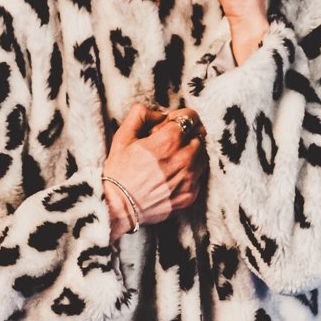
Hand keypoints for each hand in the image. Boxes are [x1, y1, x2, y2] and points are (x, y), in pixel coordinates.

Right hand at [102, 104, 207, 242]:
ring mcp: (189, 178)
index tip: (172, 123)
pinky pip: (199, 176)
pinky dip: (190, 172)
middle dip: (187, 134)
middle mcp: (184, 158)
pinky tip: (172, 175)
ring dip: (190, 153)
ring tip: (170, 160)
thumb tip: (160, 114)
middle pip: (199, 135)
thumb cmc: (119, 171)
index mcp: (169, 141)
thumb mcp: (123, 136)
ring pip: (201, 156)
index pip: (190, 117)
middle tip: (170, 142)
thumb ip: (141, 115)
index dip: (180, 117)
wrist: (118, 207)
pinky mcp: (190, 195)